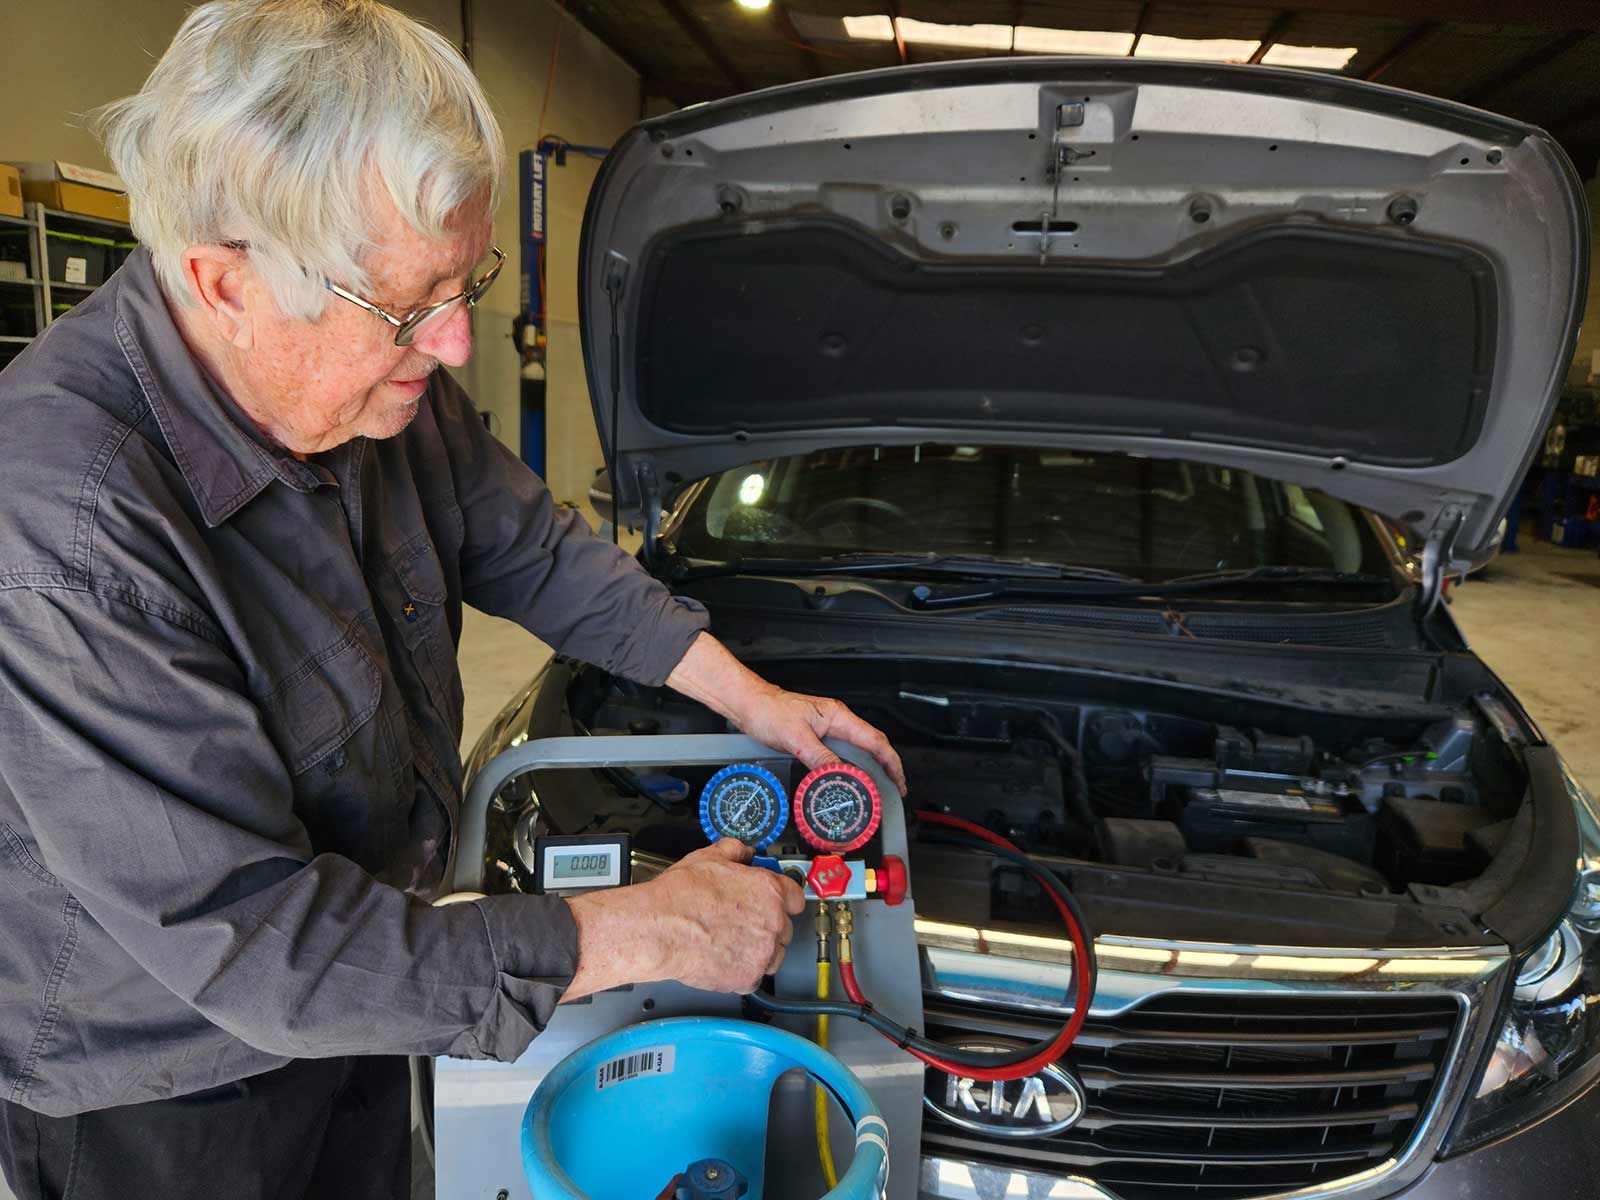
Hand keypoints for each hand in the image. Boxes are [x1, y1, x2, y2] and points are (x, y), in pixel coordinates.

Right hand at [562, 838, 804, 998]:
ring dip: (760, 951)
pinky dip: (743, 971)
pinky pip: (755, 977)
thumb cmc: (680, 896)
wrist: (660, 930)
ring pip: (775, 955)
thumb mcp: (708, 857)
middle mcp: (772, 922)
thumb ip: (734, 851)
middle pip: (784, 928)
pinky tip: (724, 959)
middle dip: (767, 925)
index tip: (777, 902)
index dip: (784, 898)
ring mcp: (762, 953)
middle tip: (742, 923)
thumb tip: (743, 851)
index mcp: (769, 890)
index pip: (796, 896)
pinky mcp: (748, 978)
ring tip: (732, 943)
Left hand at [665, 633, 907, 794]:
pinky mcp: (816, 736)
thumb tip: (841, 777)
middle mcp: (837, 720)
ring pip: (857, 751)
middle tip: (892, 792)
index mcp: (838, 716)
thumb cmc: (769, 712)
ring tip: (874, 791)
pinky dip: (848, 769)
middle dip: (886, 768)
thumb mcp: (796, 738)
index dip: (891, 763)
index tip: (898, 782)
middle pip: (871, 746)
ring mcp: (827, 728)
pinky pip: (840, 754)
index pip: (875, 741)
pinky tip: (846, 780)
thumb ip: (820, 758)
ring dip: (868, 770)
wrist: (748, 704)